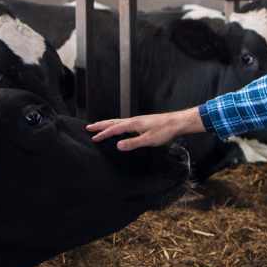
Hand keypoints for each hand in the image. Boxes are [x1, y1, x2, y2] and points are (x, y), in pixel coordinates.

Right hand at [87, 107, 204, 150]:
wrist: (177, 122)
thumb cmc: (165, 131)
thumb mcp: (149, 140)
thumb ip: (133, 143)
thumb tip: (118, 146)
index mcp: (133, 124)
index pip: (114, 129)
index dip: (103, 134)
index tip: (93, 138)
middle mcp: (134, 120)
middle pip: (113, 122)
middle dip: (100, 125)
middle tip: (89, 127)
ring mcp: (138, 121)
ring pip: (118, 121)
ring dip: (107, 124)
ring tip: (99, 126)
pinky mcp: (142, 122)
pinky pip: (124, 123)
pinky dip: (116, 125)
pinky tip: (118, 129)